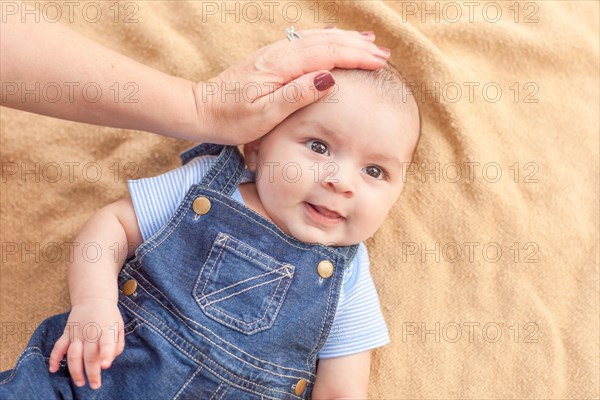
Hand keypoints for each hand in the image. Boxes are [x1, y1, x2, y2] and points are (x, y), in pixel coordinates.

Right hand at [48, 300, 124, 389]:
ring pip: (73, 354)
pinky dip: (55, 358)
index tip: (105, 366)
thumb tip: (108, 362)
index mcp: (106, 328)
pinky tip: (53, 369)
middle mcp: (91, 331)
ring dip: (75, 370)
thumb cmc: (109, 316)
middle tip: (95, 385)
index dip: (105, 354)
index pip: (106, 342)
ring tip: (80, 383)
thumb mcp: (119, 326)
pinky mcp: (67, 333)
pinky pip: (59, 346)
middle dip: (92, 372)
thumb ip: (117, 345)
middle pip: (89, 354)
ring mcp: (77, 332)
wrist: (93, 299)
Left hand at [195, 27, 390, 144]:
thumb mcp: (265, 115)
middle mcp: (279, 54)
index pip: (327, 55)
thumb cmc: (230, 119)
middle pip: (325, 42)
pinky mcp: (269, 60)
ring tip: (366, 41)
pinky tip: (331, 39)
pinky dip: (324, 40)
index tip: (379, 61)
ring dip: (343, 39)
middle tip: (382, 52)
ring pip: (316, 39)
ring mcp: (273, 54)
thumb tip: (329, 79)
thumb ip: (297, 94)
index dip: (356, 56)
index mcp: (281, 67)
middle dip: (356, 45)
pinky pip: (304, 43)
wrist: (200, 109)